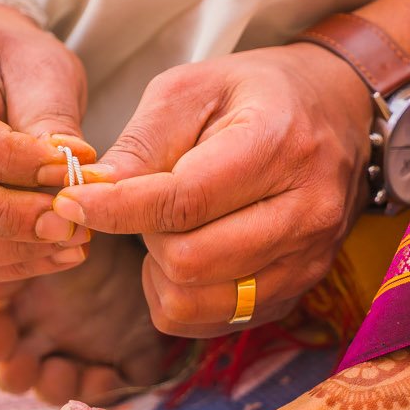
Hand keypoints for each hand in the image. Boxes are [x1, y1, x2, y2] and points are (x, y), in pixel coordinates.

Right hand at [0, 2, 93, 283]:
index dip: (10, 159)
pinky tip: (53, 253)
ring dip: (8, 251)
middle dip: (3, 216)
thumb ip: (51, 120)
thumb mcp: (40, 68)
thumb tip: (70, 177)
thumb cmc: (9, 62)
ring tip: (70, 241)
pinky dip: (3, 266)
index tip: (69, 169)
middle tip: (68, 221)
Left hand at [52, 45, 374, 336]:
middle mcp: (305, 211)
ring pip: (197, 302)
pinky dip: (181, 296)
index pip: (183, 202)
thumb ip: (142, 141)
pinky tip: (187, 254)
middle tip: (140, 205)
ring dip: (160, 272)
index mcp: (278, 147)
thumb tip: (93, 192)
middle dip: (144, 237)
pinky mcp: (298, 292)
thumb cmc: (256, 94)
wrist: (339, 113)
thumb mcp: (193, 87)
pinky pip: (215, 322)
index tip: (71, 204)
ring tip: (167, 230)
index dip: (117, 209)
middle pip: (189, 262)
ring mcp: (308, 260)